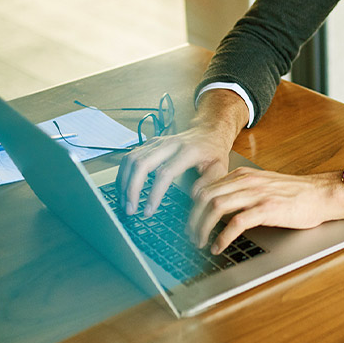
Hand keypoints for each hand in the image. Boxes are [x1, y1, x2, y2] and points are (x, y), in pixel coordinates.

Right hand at [117, 89, 246, 216]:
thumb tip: (193, 197)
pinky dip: (123, 174)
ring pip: (131, 159)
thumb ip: (208, 183)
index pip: (164, 173)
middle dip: (131, 189)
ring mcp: (157, 142)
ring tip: (124, 203)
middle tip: (130, 210)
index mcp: (188, 151)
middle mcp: (170, 144)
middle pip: (141, 164)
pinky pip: (130, 157)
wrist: (209, 130)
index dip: (154, 194)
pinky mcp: (150, 143)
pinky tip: (123, 189)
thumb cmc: (214, 152)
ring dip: (123, 182)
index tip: (148, 212)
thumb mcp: (220, 167)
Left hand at [187, 167, 343, 252]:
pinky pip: (236, 223)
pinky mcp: (267, 209)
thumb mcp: (262, 185)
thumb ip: (240, 192)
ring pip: (216, 207)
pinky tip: (218, 247)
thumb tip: (216, 208)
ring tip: (199, 243)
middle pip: (205, 196)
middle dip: (191, 219)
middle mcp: (246, 181)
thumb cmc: (295, 194)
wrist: (321, 194)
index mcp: (243, 175)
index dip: (191, 206)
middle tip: (189, 236)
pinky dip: (222, 237)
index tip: (186, 222)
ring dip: (202, 228)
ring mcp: (257, 194)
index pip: (205, 187)